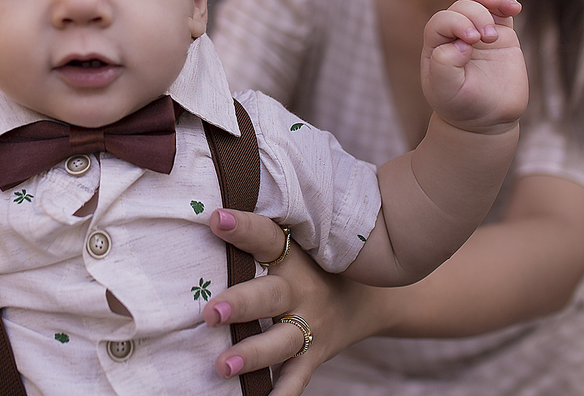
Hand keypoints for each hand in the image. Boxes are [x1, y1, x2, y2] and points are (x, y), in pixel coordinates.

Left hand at [205, 209, 378, 394]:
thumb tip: (211, 206)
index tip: (215, 219)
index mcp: (294, 258)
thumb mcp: (303, 243)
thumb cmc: (318, 263)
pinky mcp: (314, 355)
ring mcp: (310, 326)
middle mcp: (301, 292)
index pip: (267, 237)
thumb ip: (266, 234)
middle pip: (269, 296)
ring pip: (279, 342)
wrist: (374, 299)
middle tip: (210, 313)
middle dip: (240, 304)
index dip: (243, 227)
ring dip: (251, 354)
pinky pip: (296, 377)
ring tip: (221, 366)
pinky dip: (281, 392)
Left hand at [421, 0, 526, 132]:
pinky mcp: (501, 35)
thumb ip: (445, 66)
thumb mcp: (446, 91)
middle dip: (475, 15)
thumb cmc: (461, 105)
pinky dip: (506, 2)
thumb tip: (460, 44)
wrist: (487, 118)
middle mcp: (455, 34)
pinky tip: (513, 6)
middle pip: (461, 7)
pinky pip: (501, 10)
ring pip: (478, 0)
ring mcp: (478, 32)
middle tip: (487, 38)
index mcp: (436, 44)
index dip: (455, 22)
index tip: (471, 40)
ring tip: (503, 7)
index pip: (441, 21)